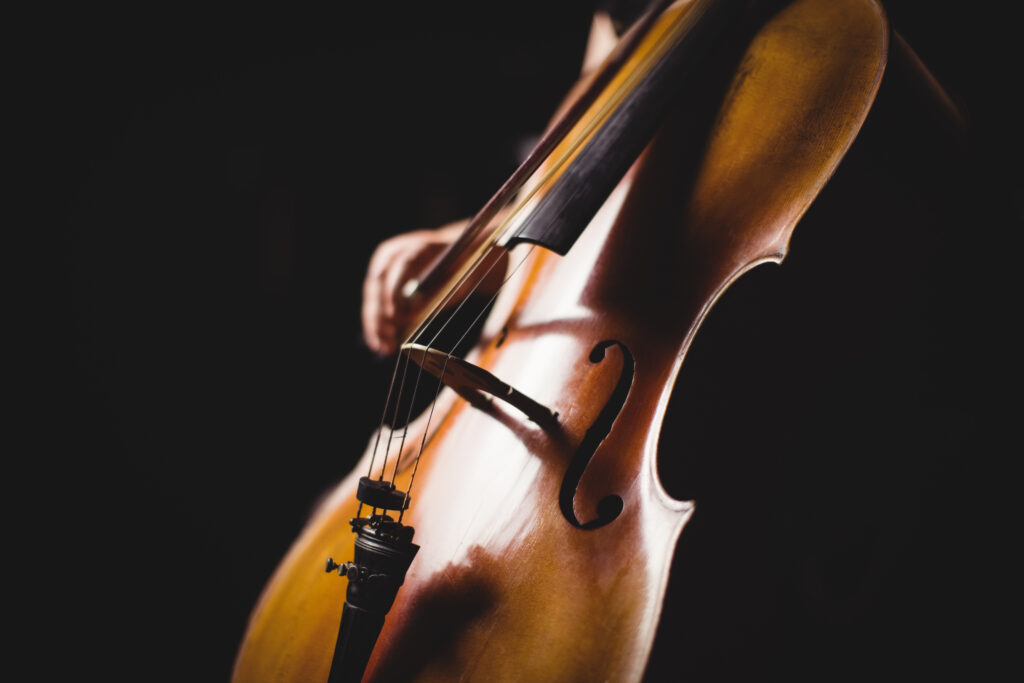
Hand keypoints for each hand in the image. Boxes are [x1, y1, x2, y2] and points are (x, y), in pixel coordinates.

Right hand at [361, 220, 466, 355]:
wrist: (454, 257)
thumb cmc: (458, 271)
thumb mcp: (453, 281)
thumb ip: (433, 293)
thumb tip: (408, 313)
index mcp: (417, 246)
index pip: (400, 266)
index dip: (393, 292)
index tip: (392, 317)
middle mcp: (394, 252)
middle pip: (378, 282)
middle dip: (379, 314)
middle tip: (386, 339)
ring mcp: (383, 263)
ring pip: (371, 295)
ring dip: (374, 323)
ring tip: (382, 347)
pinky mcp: (378, 277)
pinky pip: (373, 301)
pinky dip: (375, 322)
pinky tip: (379, 342)